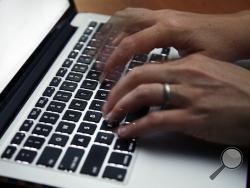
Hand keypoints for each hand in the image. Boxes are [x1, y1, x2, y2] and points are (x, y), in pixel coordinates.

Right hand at [99, 8, 249, 77]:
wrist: (234, 31)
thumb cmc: (220, 47)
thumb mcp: (194, 63)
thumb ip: (168, 68)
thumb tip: (145, 78)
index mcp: (168, 29)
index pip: (131, 44)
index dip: (115, 61)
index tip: (105, 75)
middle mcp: (162, 17)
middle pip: (123, 23)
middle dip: (106, 44)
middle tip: (98, 62)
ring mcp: (162, 14)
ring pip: (127, 17)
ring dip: (111, 33)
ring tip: (101, 51)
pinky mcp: (164, 16)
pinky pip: (135, 17)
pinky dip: (122, 28)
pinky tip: (117, 39)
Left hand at [102, 54, 249, 146]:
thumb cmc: (238, 91)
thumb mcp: (208, 73)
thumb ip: (182, 76)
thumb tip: (160, 84)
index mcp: (188, 64)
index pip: (147, 67)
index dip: (126, 79)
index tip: (117, 89)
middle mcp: (185, 76)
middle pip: (138, 77)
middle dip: (116, 91)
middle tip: (106, 104)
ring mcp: (188, 97)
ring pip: (142, 95)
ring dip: (121, 107)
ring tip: (111, 117)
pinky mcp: (192, 119)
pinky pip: (155, 120)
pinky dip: (136, 127)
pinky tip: (126, 132)